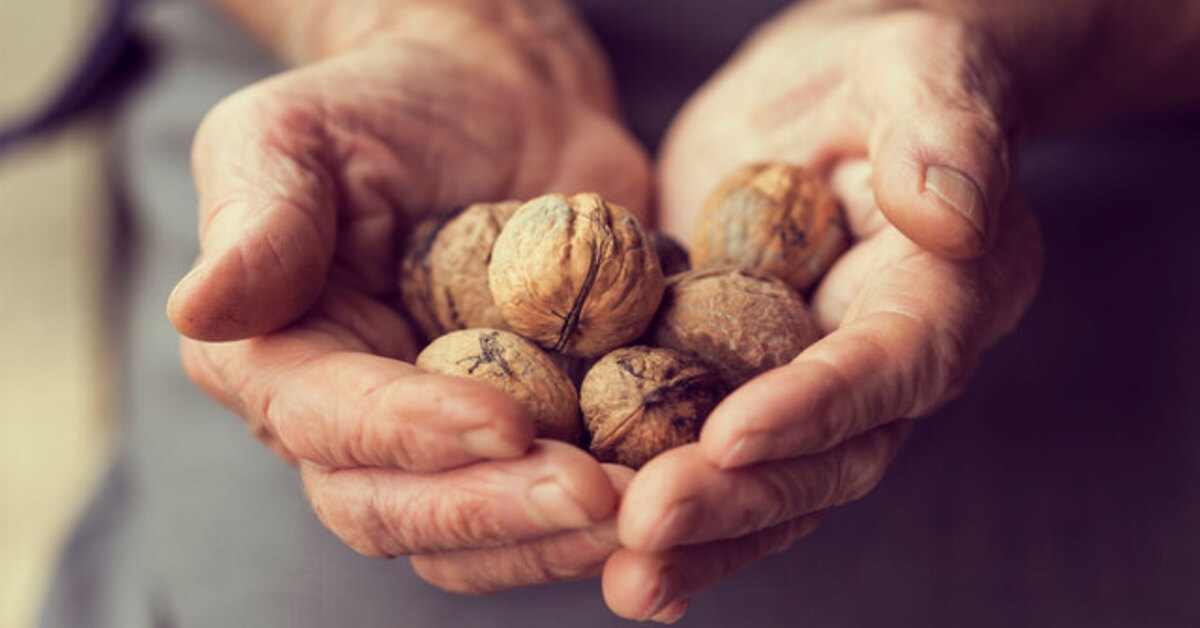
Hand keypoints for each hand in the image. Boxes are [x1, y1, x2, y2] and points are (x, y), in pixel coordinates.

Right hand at [168, 4, 650, 593]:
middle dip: (494, 511)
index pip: (328, 425)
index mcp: (280, 361)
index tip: (505, 422)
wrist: (497, 104)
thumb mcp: (297, 134)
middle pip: (400, 511)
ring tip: (644, 510)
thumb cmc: (384, 107)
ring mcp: (444, 443)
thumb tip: (200, 309)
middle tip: (593, 497)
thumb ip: (257, 219)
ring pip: (481, 534)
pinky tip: (678, 492)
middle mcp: (352, 426)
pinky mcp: (530, 437)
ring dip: (557, 537)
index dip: (409, 435)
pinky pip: (556, 501)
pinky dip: (611, 510)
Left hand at [601, 4, 1042, 620]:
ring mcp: (809, 383)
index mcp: (945, 293)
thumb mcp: (919, 70)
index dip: (819, 404)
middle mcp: (884, 362)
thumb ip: (942, 134)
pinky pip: (711, 455)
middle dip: (739, 497)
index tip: (732, 432)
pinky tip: (606, 548)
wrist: (826, 98)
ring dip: (701, 537)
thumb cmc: (887, 67)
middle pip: (827, 456)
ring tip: (624, 577)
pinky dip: (673, 506)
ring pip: (769, 482)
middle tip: (646, 531)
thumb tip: (949, 214)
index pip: (891, 364)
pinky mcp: (740, 380)